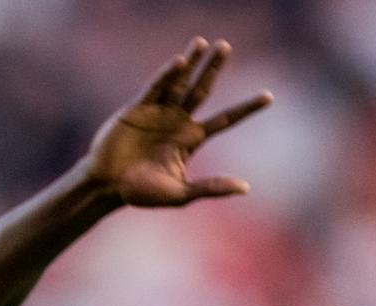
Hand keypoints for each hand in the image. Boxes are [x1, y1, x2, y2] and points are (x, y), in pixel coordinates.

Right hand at [86, 37, 272, 206]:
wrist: (106, 187)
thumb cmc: (141, 194)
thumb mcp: (180, 194)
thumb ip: (211, 187)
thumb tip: (245, 188)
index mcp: (191, 139)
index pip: (225, 119)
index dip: (246, 108)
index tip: (269, 97)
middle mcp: (178, 121)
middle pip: (202, 89)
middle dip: (213, 69)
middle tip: (226, 46)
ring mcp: (158, 112)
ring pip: (179, 82)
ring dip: (190, 62)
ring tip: (203, 42)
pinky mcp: (137, 109)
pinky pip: (155, 88)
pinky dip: (166, 75)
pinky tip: (180, 62)